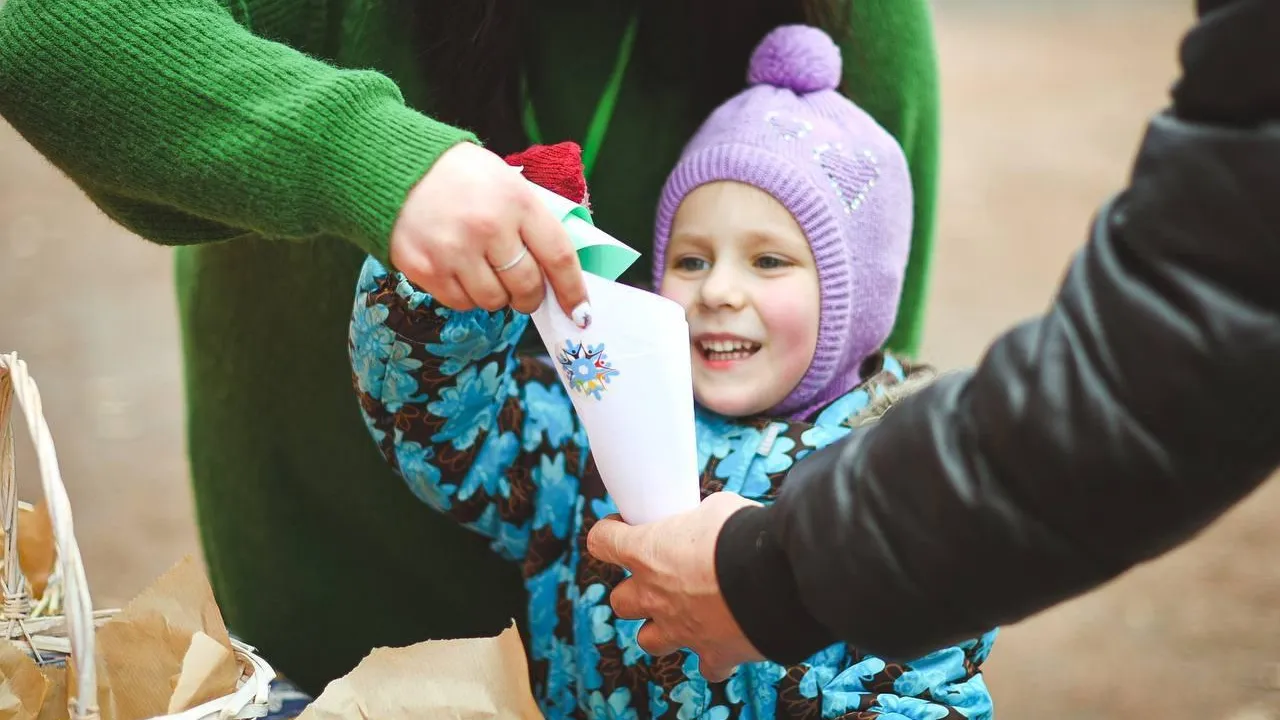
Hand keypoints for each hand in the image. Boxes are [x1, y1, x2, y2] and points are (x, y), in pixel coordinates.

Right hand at [390, 142, 589, 321]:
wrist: (393, 164)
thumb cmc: (459, 176)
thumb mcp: (506, 183)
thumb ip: (531, 222)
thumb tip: (557, 271)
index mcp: (516, 201)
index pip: (558, 256)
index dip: (572, 290)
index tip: (580, 311)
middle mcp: (488, 228)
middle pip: (527, 287)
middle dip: (531, 297)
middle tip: (525, 293)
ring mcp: (454, 251)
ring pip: (493, 301)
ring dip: (496, 295)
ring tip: (484, 271)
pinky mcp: (425, 269)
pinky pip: (460, 302)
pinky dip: (465, 295)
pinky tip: (458, 270)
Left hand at [586, 493, 765, 681]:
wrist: (777, 579)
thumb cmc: (742, 534)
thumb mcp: (716, 508)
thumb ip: (700, 518)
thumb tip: (708, 521)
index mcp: (646, 553)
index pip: (601, 542)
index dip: (609, 535)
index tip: (624, 529)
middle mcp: (654, 596)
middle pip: (620, 601)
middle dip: (635, 590)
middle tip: (658, 578)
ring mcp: (680, 629)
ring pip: (648, 640)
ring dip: (660, 629)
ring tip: (682, 615)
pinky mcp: (712, 654)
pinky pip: (706, 666)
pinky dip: (714, 657)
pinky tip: (726, 641)